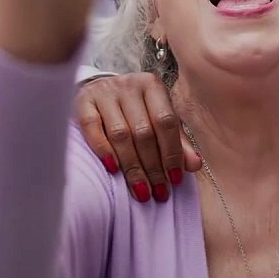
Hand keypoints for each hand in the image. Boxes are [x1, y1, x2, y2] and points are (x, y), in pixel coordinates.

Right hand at [76, 74, 201, 202]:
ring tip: (141, 190)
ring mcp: (104, 91)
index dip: (172, 152)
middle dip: (153, 167)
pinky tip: (113, 170)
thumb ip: (177, 141)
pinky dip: (103, 150)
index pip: (165, 121)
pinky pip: (92, 127)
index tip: (175, 180)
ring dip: (132, 166)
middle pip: (143, 131)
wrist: (100, 91)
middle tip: (158, 192)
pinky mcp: (83, 100)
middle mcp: (129, 85)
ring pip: (120, 134)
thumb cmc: (136, 110)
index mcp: (152, 86)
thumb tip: (194, 164)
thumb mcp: (159, 120)